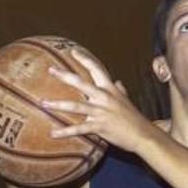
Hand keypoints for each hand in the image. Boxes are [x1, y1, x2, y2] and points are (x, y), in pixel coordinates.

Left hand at [41, 49, 157, 153]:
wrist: (144, 135)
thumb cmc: (134, 119)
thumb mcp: (126, 101)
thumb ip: (120, 90)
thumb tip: (118, 82)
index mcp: (110, 89)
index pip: (97, 69)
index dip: (84, 59)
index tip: (73, 51)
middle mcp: (104, 98)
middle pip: (81, 83)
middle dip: (64, 76)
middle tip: (50, 69)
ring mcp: (101, 112)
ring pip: (76, 106)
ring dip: (58, 104)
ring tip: (43, 103)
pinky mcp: (100, 127)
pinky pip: (79, 129)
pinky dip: (65, 132)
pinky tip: (53, 133)